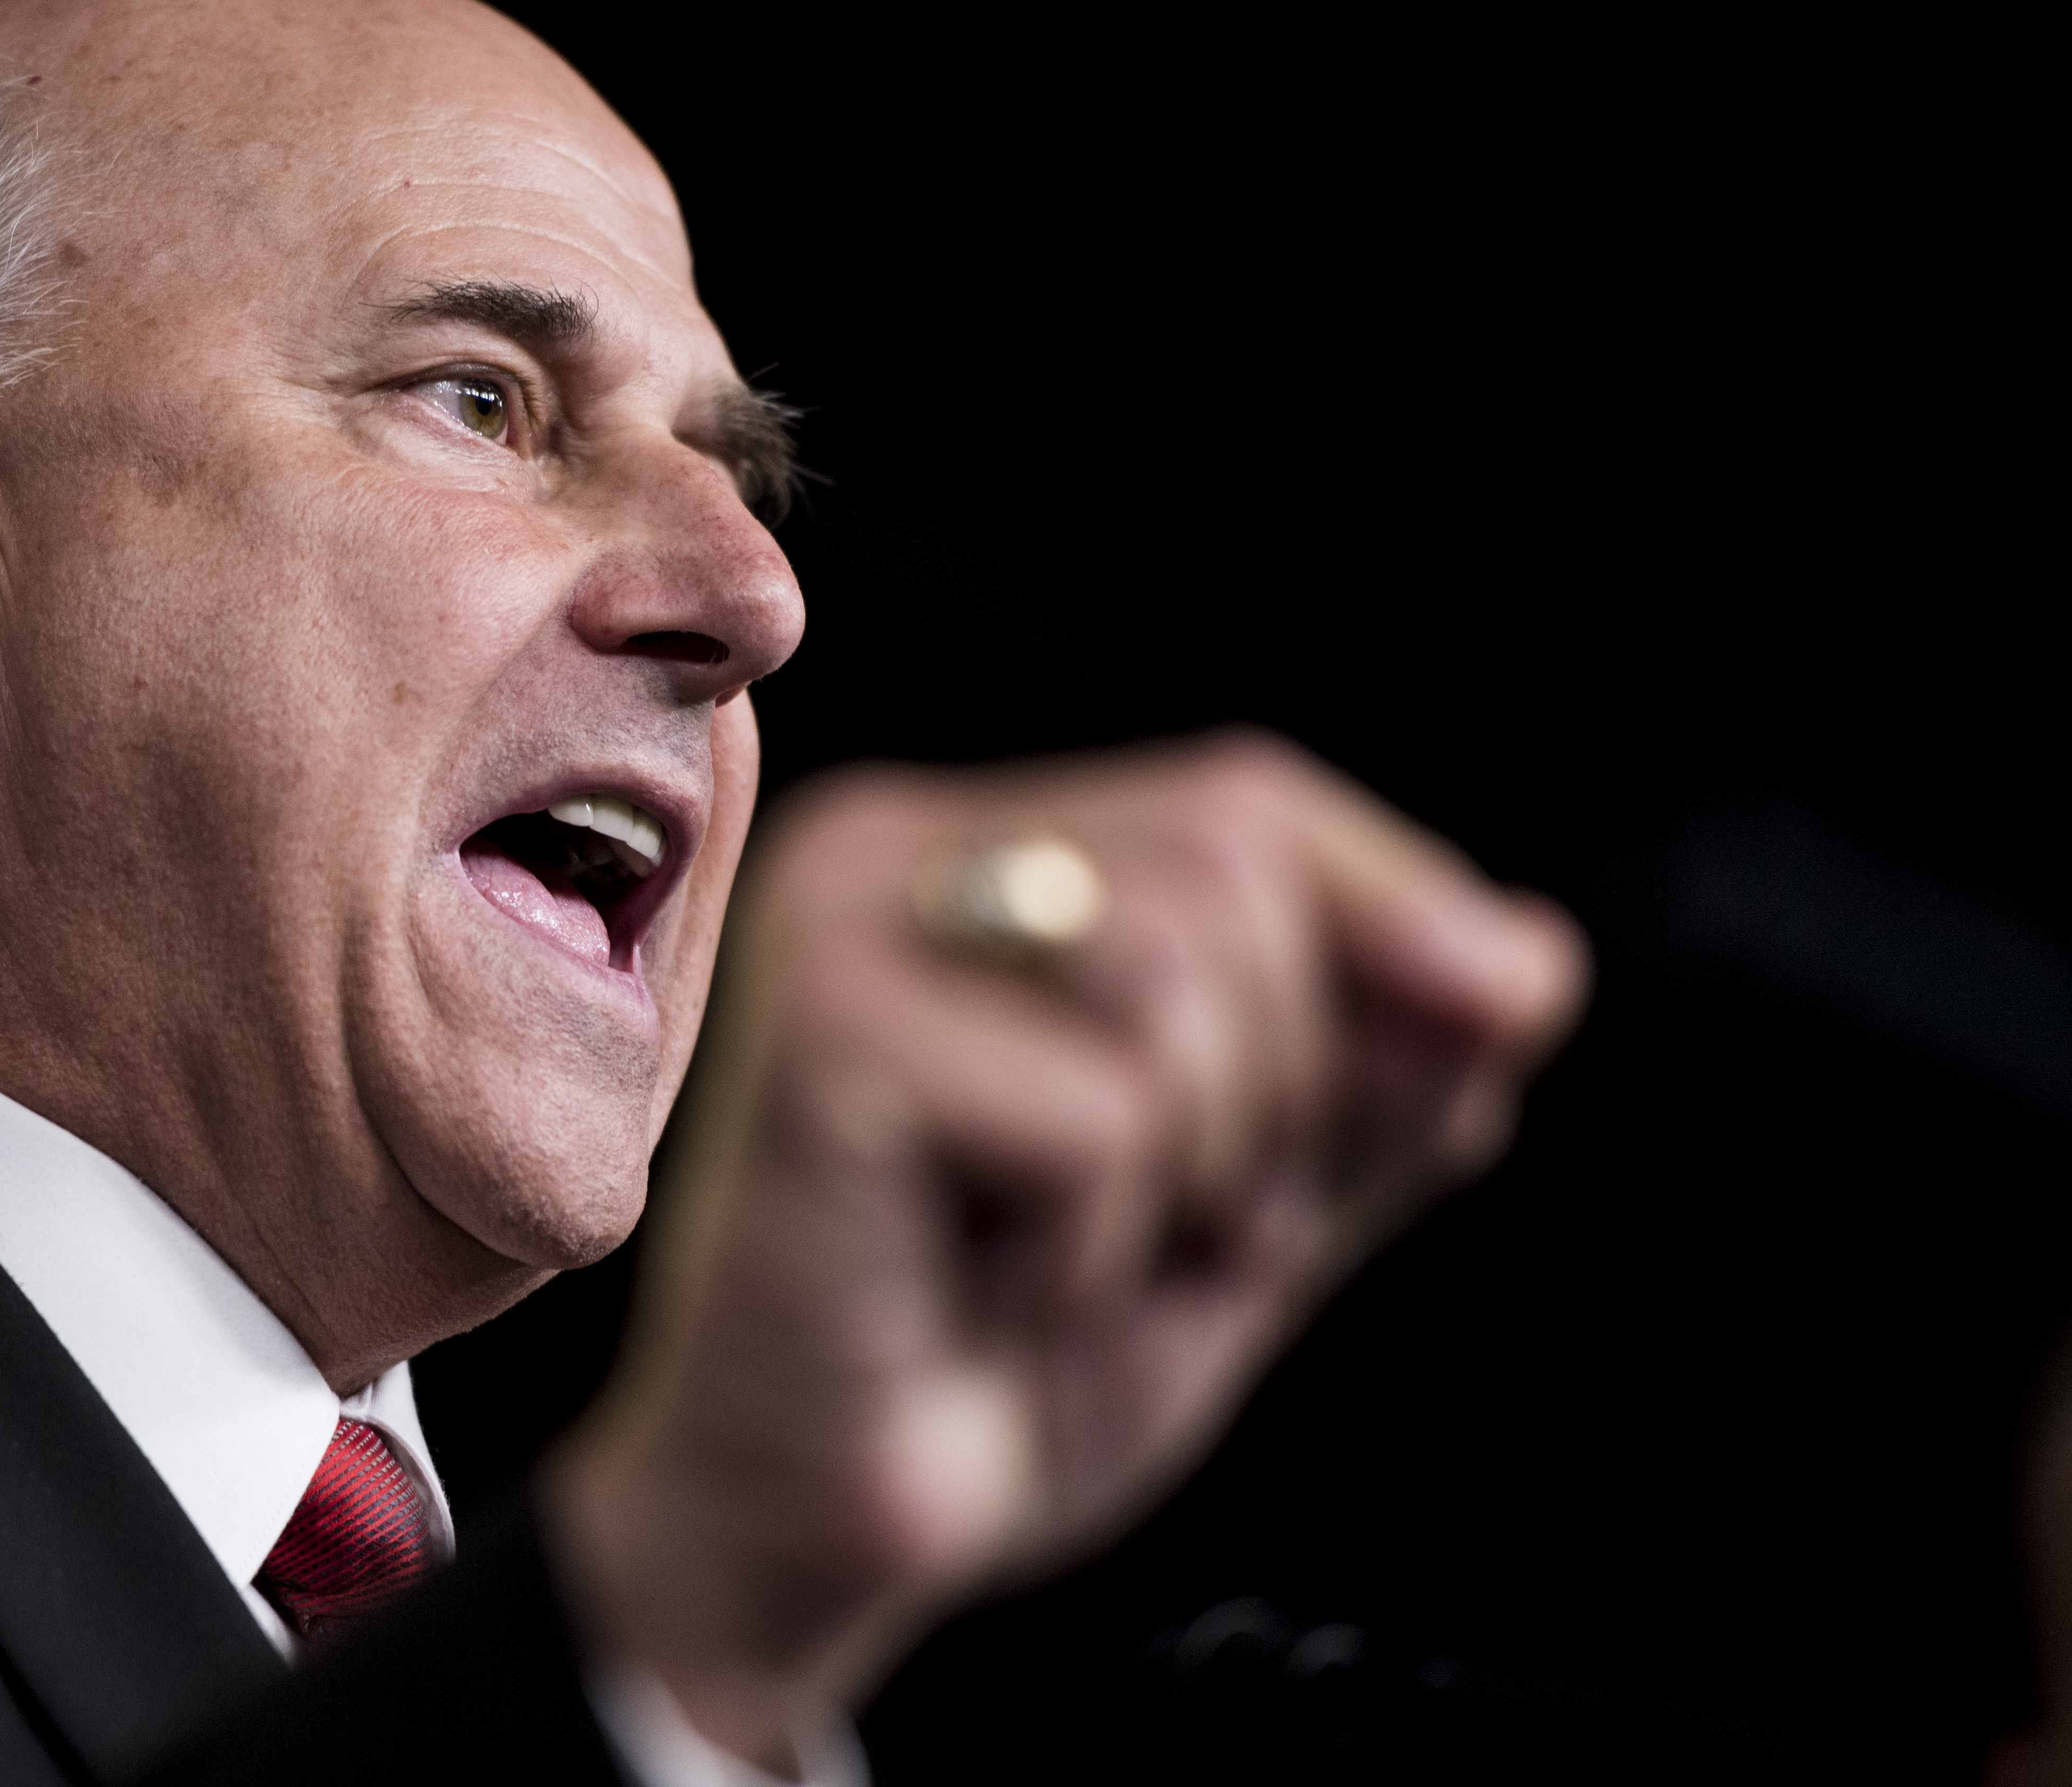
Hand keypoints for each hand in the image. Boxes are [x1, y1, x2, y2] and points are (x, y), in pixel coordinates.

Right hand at [548, 733, 1587, 1769]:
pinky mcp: (826, 1042)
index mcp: (981, 862)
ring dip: (1189, 1167)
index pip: (1252, 802)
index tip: (1497, 1021)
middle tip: (1179, 1224)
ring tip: (1073, 1256)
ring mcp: (844, 934)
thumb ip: (1381, 1083)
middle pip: (1230, 854)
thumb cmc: (991, 1369)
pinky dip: (1095, 1244)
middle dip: (1283, 1078)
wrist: (813, 1537)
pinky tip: (994, 1289)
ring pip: (1172, 966)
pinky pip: (1097, 1110)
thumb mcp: (1247, 1208)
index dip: (1399, 911)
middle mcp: (896, 858)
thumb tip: (1526, 958)